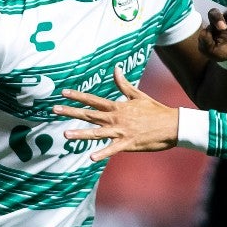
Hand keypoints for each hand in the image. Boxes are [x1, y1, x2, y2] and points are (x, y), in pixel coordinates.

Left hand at [54, 66, 178, 160]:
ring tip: (65, 134)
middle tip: (55, 109)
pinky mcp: (128, 143)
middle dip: (71, 112)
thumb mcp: (138, 95)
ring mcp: (121, 131)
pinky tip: (91, 158)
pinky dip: (103, 153)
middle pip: (90, 115)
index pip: (94, 100)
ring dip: (81, 133)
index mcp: (118, 107)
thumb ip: (124, 84)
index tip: (63, 93)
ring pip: (97, 132)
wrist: (172, 125)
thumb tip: (116, 69)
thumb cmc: (155, 110)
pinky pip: (113, 149)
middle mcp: (116, 118)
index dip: (78, 96)